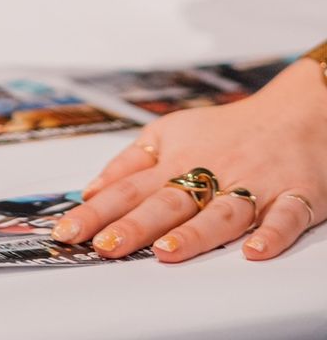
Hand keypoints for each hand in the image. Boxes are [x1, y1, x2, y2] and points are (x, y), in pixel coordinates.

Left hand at [55, 57, 326, 262]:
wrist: (294, 113)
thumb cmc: (226, 130)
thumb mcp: (171, 133)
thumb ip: (130, 163)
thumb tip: (90, 192)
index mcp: (179, 159)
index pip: (130, 188)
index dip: (99, 211)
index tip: (70, 231)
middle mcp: (212, 172)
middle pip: (169, 201)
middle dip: (135, 224)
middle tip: (105, 246)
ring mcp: (253, 185)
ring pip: (222, 213)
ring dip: (195, 232)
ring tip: (166, 251)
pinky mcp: (295, 196)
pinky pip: (285, 217)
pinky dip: (271, 234)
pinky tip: (255, 251)